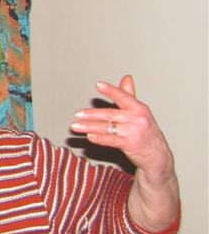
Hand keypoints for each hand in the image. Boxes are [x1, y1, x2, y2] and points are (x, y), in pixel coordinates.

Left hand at [69, 75, 178, 232]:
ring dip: (89, 127)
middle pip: (110, 114)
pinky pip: (112, 140)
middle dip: (91, 114)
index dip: (111, 91)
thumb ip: (130, 96)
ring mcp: (134, 132)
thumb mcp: (140, 113)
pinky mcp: (130, 145)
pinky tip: (89, 136)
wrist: (158, 156)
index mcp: (139, 108)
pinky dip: (100, 138)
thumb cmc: (146, 131)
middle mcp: (138, 119)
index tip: (98, 85)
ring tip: (75, 126)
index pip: (123, 97)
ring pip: (107, 127)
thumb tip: (127, 78)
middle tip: (77, 113)